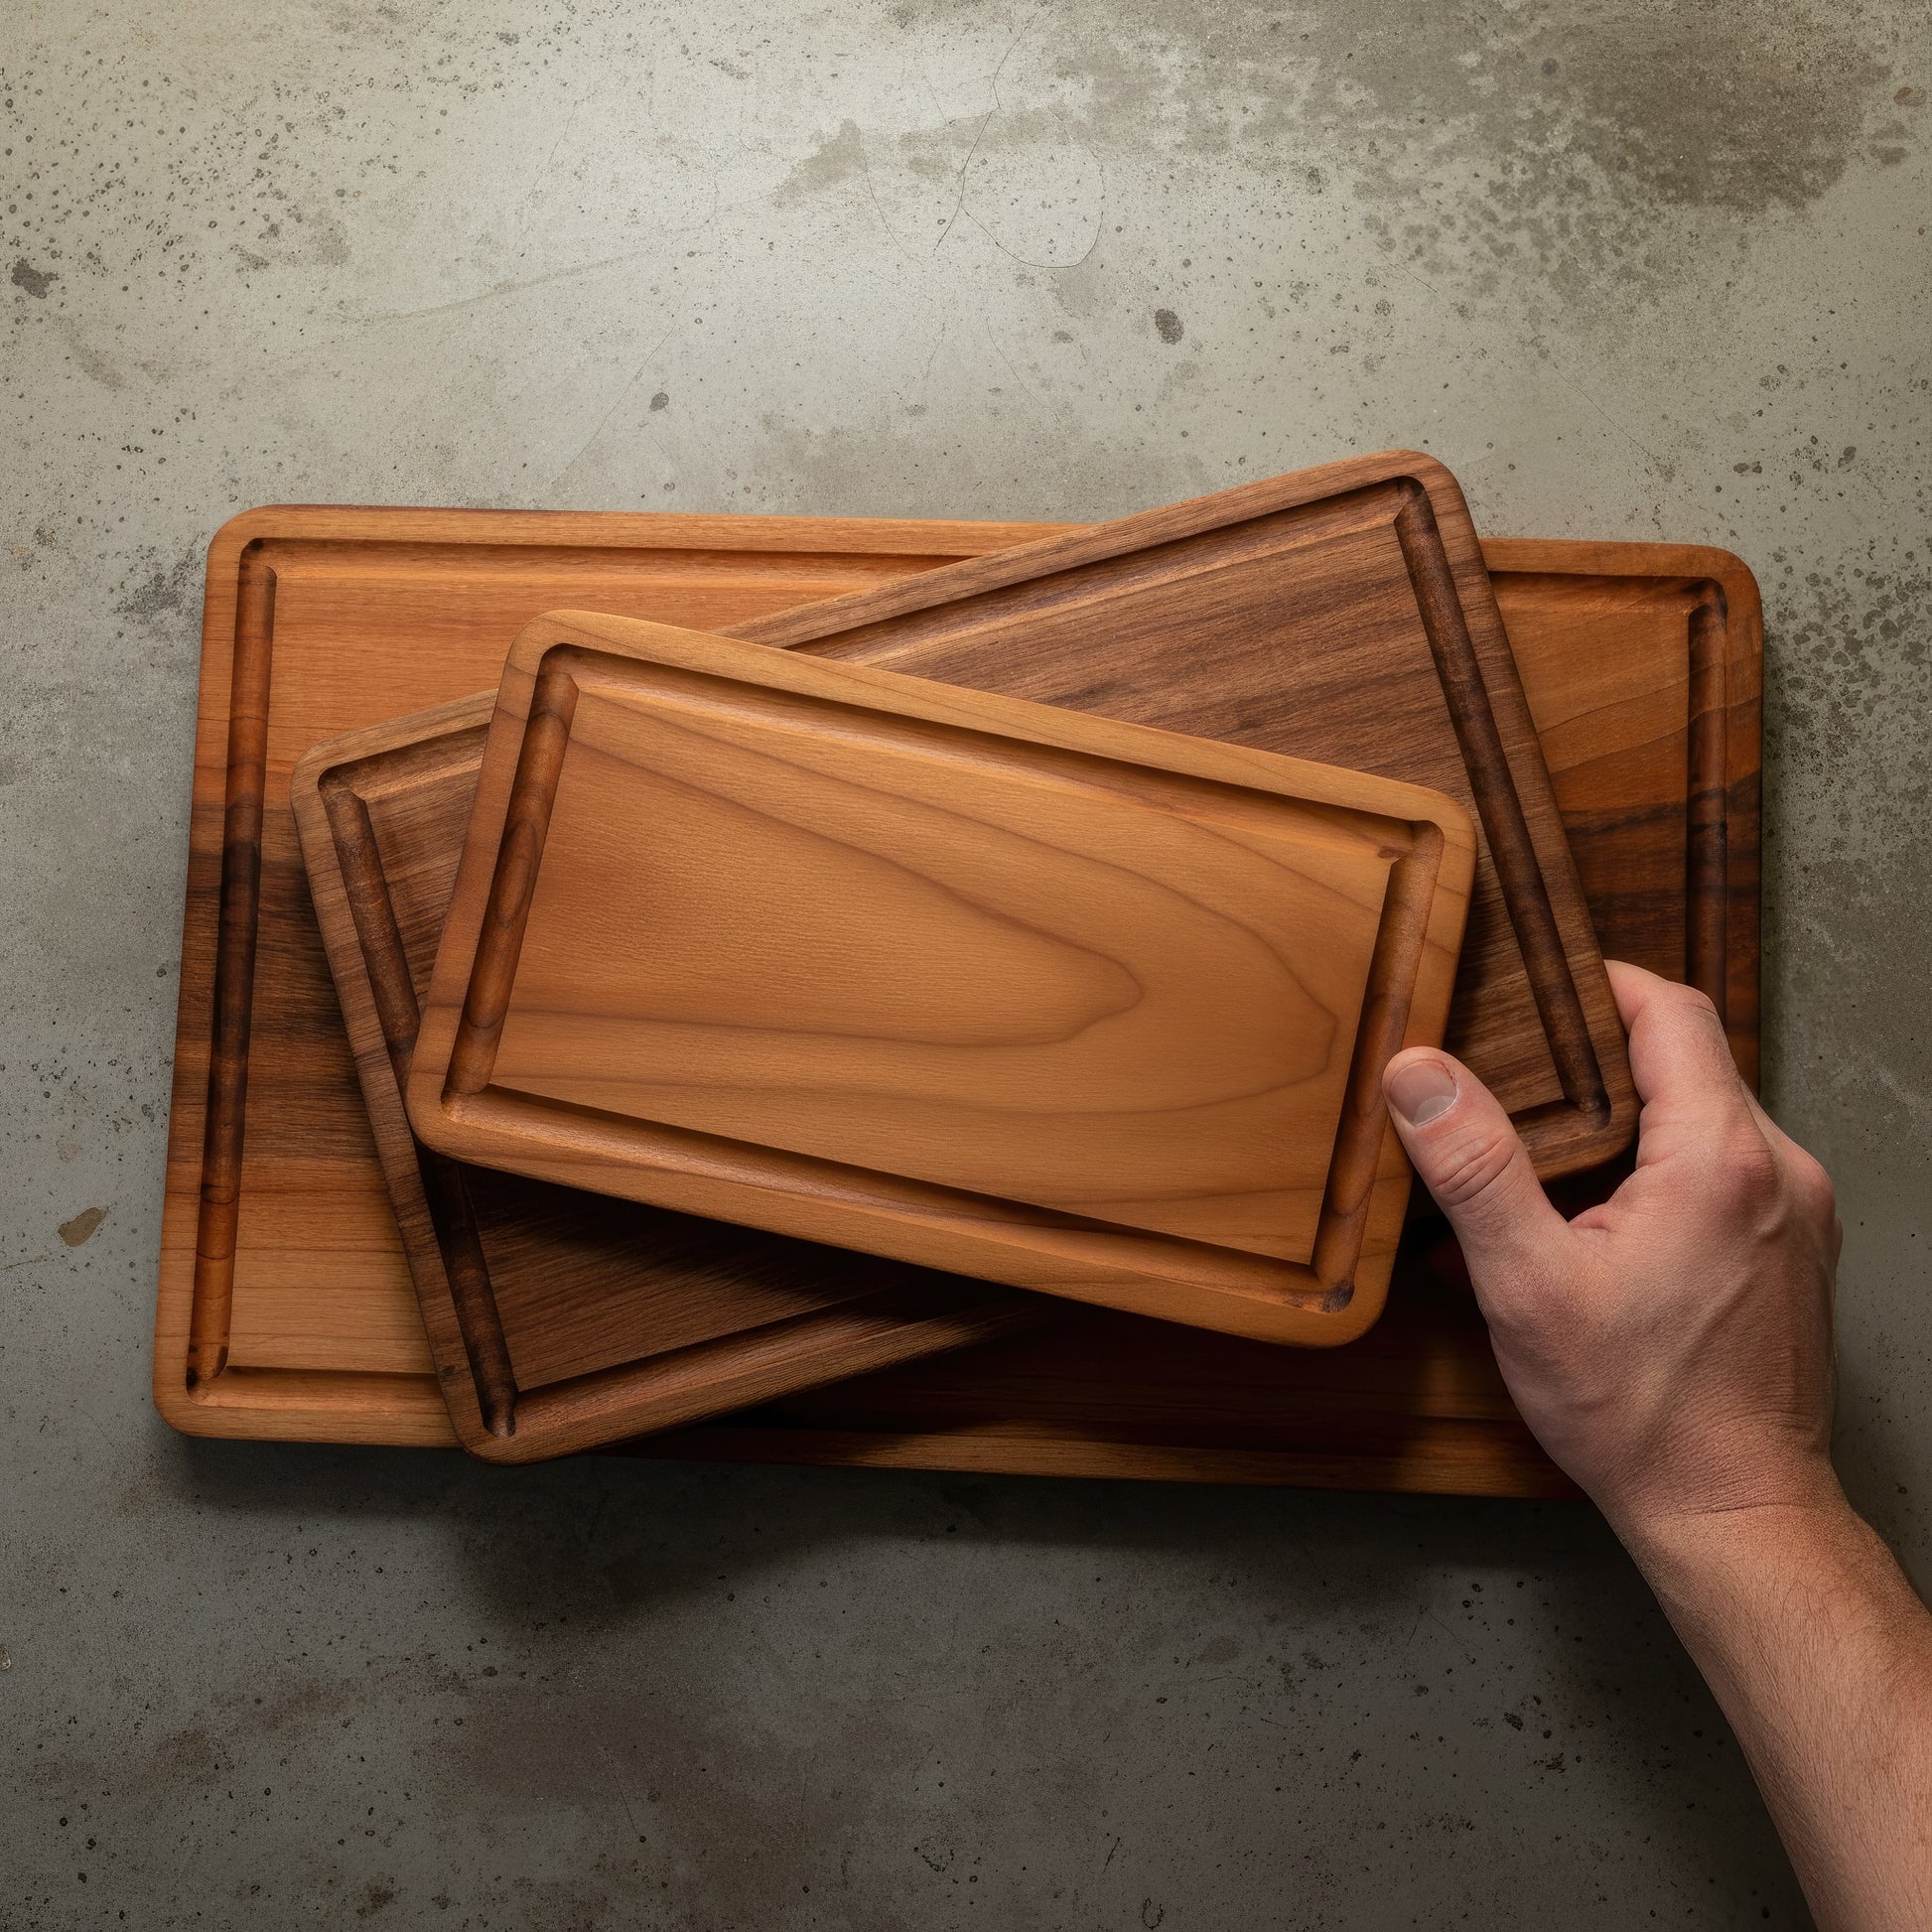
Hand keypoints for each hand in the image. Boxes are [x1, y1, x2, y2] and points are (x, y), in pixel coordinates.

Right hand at [1381, 961, 1842, 1540]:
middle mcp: (1781, 1172)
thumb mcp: (1528, 1287)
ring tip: (1544, 1156)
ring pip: (1709, 1119)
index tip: (1538, 984)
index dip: (1600, 984)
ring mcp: (1798, 1216)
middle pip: (1691, 1062)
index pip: (1671, 1012)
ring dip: (1630, 1119)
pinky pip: (1728, 1174)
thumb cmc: (1643, 1415)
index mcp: (1721, 1159)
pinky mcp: (1795, 1256)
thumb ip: (1473, 1168)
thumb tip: (1420, 1073)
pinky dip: (1662, 1171)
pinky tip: (1595, 1222)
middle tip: (1517, 1069)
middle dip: (1601, 1056)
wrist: (1735, 1514)